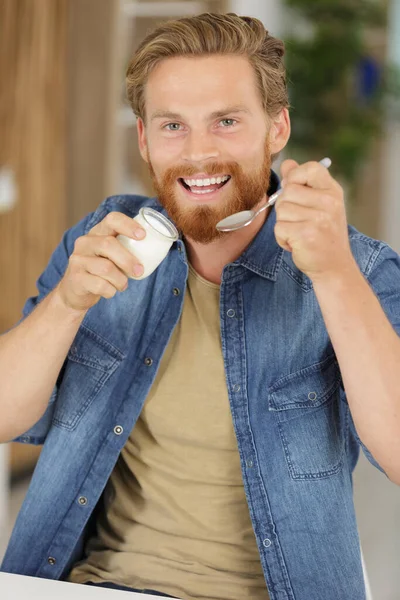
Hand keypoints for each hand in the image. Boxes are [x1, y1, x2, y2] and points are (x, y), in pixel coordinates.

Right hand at [56, 212, 145, 312]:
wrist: (75, 292)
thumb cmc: (100, 271)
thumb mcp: (111, 256)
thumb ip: (126, 249)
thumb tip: (160, 247)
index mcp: (97, 233)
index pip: (111, 219)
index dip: (128, 225)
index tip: (142, 236)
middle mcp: (84, 242)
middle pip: (108, 244)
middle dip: (128, 260)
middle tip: (139, 271)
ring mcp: (77, 260)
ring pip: (106, 268)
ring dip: (120, 280)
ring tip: (122, 284)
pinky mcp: (75, 278)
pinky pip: (99, 285)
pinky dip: (111, 291)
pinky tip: (110, 291)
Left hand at [274, 159, 355, 281]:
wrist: (334, 266)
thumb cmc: (324, 235)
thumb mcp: (320, 205)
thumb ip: (303, 183)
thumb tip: (287, 164)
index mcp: (333, 191)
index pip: (311, 167)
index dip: (295, 176)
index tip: (296, 191)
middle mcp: (328, 202)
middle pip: (288, 191)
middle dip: (286, 207)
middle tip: (299, 221)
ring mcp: (318, 218)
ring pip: (281, 210)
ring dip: (284, 224)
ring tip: (299, 233)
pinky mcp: (305, 234)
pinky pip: (279, 228)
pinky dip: (282, 238)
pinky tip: (296, 243)